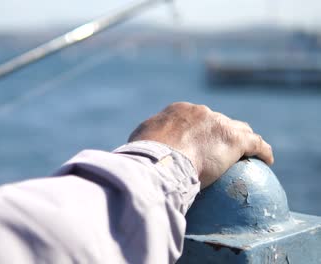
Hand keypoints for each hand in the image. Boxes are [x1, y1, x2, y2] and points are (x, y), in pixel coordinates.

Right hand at [128, 102, 273, 188]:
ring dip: (242, 139)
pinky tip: (266, 160)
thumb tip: (146, 149)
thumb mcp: (141, 142)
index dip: (198, 129)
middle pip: (217, 121)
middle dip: (219, 132)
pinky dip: (262, 151)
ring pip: (239, 129)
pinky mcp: (235, 140)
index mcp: (179, 111)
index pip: (194, 118)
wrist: (160, 160)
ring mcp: (219, 124)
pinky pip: (256, 144)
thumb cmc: (146, 155)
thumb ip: (148, 140)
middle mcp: (201, 113)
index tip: (197, 142)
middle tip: (218, 149)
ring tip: (246, 152)